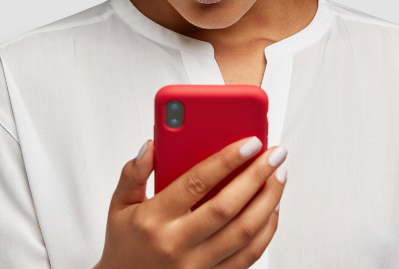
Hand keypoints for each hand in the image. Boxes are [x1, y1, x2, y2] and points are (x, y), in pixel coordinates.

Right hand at [94, 136, 287, 268]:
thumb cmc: (125, 244)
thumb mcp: (119, 206)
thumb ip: (133, 173)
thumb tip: (150, 145)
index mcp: (154, 220)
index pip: (196, 183)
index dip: (227, 160)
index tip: (251, 142)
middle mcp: (177, 244)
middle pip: (227, 207)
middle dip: (257, 176)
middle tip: (275, 154)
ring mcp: (197, 265)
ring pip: (245, 232)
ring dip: (268, 201)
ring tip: (279, 176)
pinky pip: (249, 256)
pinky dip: (267, 231)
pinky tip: (272, 208)